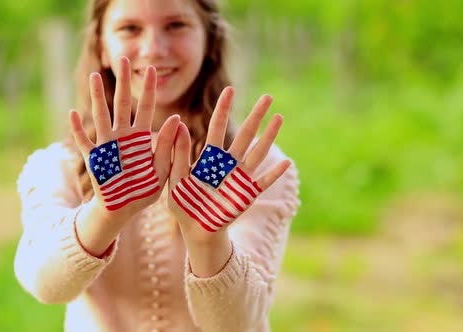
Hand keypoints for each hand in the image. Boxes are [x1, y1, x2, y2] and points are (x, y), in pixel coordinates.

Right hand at [70, 57, 179, 219]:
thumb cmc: (144, 190)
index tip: (152, 68)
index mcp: (141, 138)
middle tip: (122, 58)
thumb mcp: (162, 170)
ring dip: (96, 97)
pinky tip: (73, 113)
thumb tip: (178, 118)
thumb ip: (167, 145)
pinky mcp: (94, 159)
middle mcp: (123, 136)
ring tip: (94, 76)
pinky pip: (84, 142)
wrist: (123, 210)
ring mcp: (107, 146)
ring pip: (100, 116)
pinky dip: (78, 129)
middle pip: (121, 103)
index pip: (146, 108)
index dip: (148, 89)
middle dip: (122, 82)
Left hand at [168, 87, 290, 243]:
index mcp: (208, 158)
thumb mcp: (175, 179)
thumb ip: (178, 154)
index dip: (224, 109)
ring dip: (269, 136)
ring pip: (257, 153)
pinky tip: (286, 162)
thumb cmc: (184, 205)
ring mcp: (240, 178)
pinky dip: (274, 174)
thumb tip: (178, 124)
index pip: (217, 127)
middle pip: (244, 135)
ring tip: (279, 118)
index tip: (229, 90)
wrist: (196, 232)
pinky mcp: (247, 194)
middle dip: (256, 116)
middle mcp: (227, 164)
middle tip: (268, 96)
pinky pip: (263, 182)